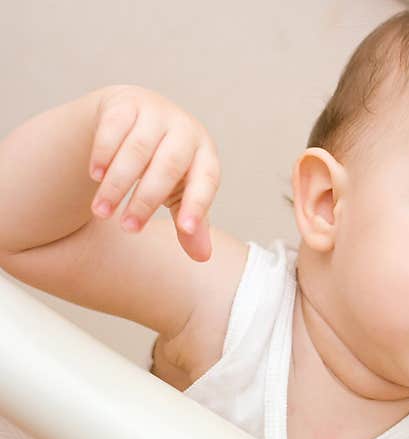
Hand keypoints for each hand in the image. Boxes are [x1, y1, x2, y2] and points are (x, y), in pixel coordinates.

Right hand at [88, 85, 219, 260]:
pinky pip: (114, 129)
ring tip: (101, 212)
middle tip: (127, 230)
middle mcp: (185, 131)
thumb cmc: (168, 167)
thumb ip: (191, 223)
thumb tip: (203, 257)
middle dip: (146, 201)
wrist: (141, 117)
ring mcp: (156, 113)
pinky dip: (103, 154)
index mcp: (206, 155)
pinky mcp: (126, 104)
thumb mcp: (182, 194)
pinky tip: (95, 177)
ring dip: (118, 184)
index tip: (184, 230)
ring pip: (137, 150)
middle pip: (168, 166)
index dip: (197, 205)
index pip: (207, 181)